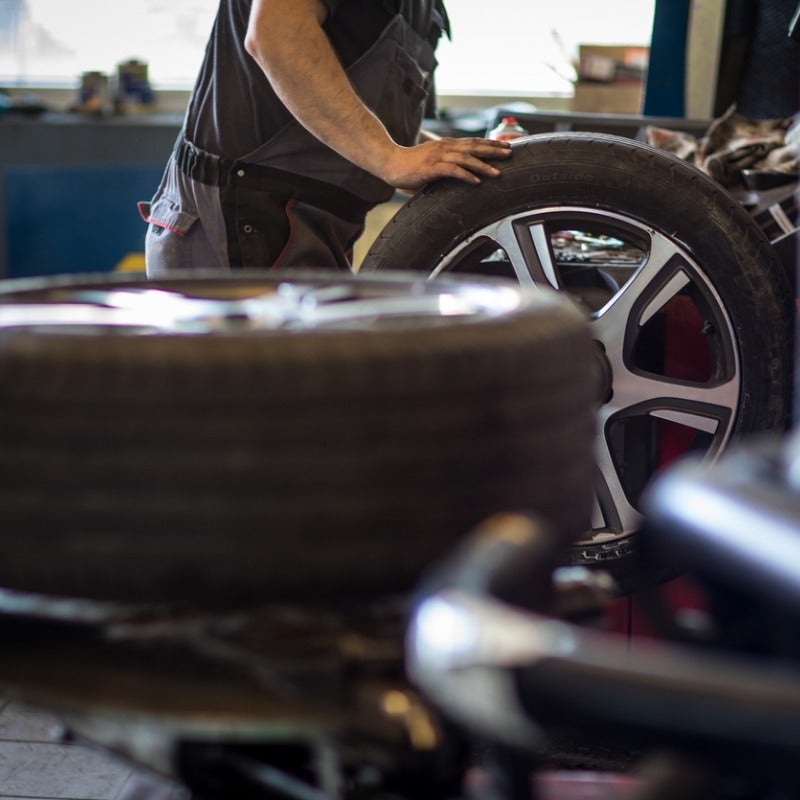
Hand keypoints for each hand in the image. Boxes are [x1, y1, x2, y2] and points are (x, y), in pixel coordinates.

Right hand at [381, 137, 512, 190]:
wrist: (390, 163)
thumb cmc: (410, 166)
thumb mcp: (432, 163)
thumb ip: (446, 166)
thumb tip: (460, 175)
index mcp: (446, 145)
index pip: (473, 142)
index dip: (490, 144)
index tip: (506, 146)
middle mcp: (445, 147)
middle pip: (474, 147)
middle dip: (493, 151)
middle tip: (510, 154)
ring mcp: (438, 156)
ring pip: (466, 159)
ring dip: (483, 166)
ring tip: (497, 173)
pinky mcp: (431, 167)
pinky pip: (452, 171)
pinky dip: (466, 176)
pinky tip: (476, 182)